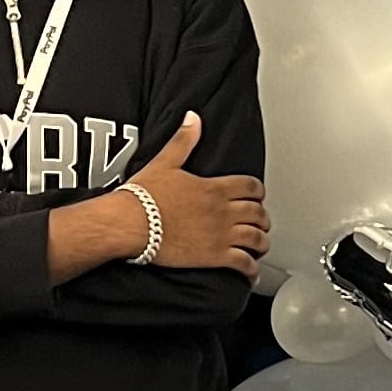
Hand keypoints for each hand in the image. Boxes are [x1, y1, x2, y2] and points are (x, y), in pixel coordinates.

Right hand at [127, 112, 268, 278]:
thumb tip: (193, 118)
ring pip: (256, 238)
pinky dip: (251, 269)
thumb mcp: (165, 161)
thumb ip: (184, 140)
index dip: (258, 193)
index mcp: (215, 188)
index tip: (257, 197)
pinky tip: (251, 272)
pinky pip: (242, 263)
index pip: (252, 187)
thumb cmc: (142, 196)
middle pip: (258, 213)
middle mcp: (223, 211)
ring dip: (261, 242)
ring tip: (260, 245)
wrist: (129, 223)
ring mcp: (221, 235)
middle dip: (262, 218)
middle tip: (260, 222)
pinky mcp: (213, 256)